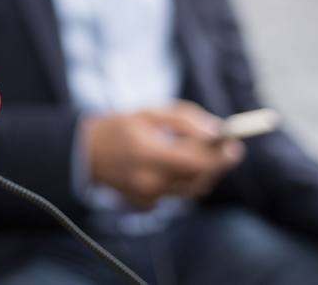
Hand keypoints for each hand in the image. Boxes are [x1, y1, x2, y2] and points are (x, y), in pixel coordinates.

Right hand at [83, 100, 244, 208]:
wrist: (83, 152)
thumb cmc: (118, 127)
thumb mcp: (148, 113)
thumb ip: (184, 119)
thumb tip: (215, 131)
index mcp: (150, 154)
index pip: (198, 162)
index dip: (220, 155)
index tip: (234, 145)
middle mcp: (150, 181)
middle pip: (200, 179)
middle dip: (215, 164)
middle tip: (223, 148)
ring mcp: (148, 196)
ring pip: (191, 190)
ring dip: (201, 173)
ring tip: (196, 153)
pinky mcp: (145, 204)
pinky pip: (175, 194)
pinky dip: (182, 180)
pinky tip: (171, 165)